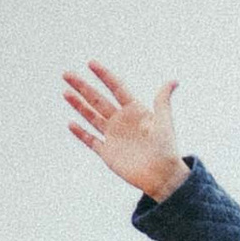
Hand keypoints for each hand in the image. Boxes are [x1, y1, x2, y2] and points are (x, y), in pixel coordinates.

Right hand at [63, 59, 190, 201]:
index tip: (91, 64)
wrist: (162, 176)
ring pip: (91, 117)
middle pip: (98, 99)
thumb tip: (174, 81)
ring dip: (78, 105)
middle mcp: (121, 120)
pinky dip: (81, 133)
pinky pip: (91, 140)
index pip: (116, 88)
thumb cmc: (166, 149)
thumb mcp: (165, 122)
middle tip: (67, 75)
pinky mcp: (108, 153)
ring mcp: (113, 136)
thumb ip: (162, 101)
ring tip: (65, 92)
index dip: (104, 76)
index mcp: (134, 110)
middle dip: (82, 87)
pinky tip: (71, 124)